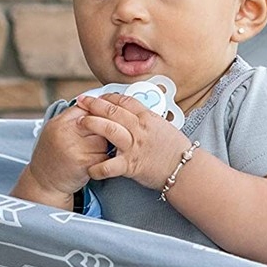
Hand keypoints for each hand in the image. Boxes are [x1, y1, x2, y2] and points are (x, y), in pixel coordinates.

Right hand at [12, 101, 111, 206]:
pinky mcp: (84, 163)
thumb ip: (74, 117)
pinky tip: (94, 163)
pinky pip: (105, 156)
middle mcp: (65, 132)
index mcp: (59, 122)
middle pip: (99, 122)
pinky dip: (104, 160)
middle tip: (100, 139)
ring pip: (105, 140)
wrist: (44, 181)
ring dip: (105, 147)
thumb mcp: (57, 130)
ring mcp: (74, 147)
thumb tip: (99, 104)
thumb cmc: (53, 155)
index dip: (99, 113)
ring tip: (94, 153)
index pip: (88, 107)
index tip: (103, 119)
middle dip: (104, 130)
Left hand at [74, 92, 191, 190]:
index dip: (110, 96)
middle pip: (113, 110)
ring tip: (80, 123)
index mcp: (149, 118)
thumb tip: (139, 116)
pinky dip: (97, 168)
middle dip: (94, 104)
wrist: (186, 170)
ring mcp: (134, 146)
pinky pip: (109, 166)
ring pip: (109, 129)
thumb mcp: (165, 128)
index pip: (126, 101)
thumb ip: (149, 121)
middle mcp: (140, 129)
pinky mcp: (131, 165)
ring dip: (92, 124)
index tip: (100, 96)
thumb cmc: (178, 151)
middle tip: (82, 102)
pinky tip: (90, 168)